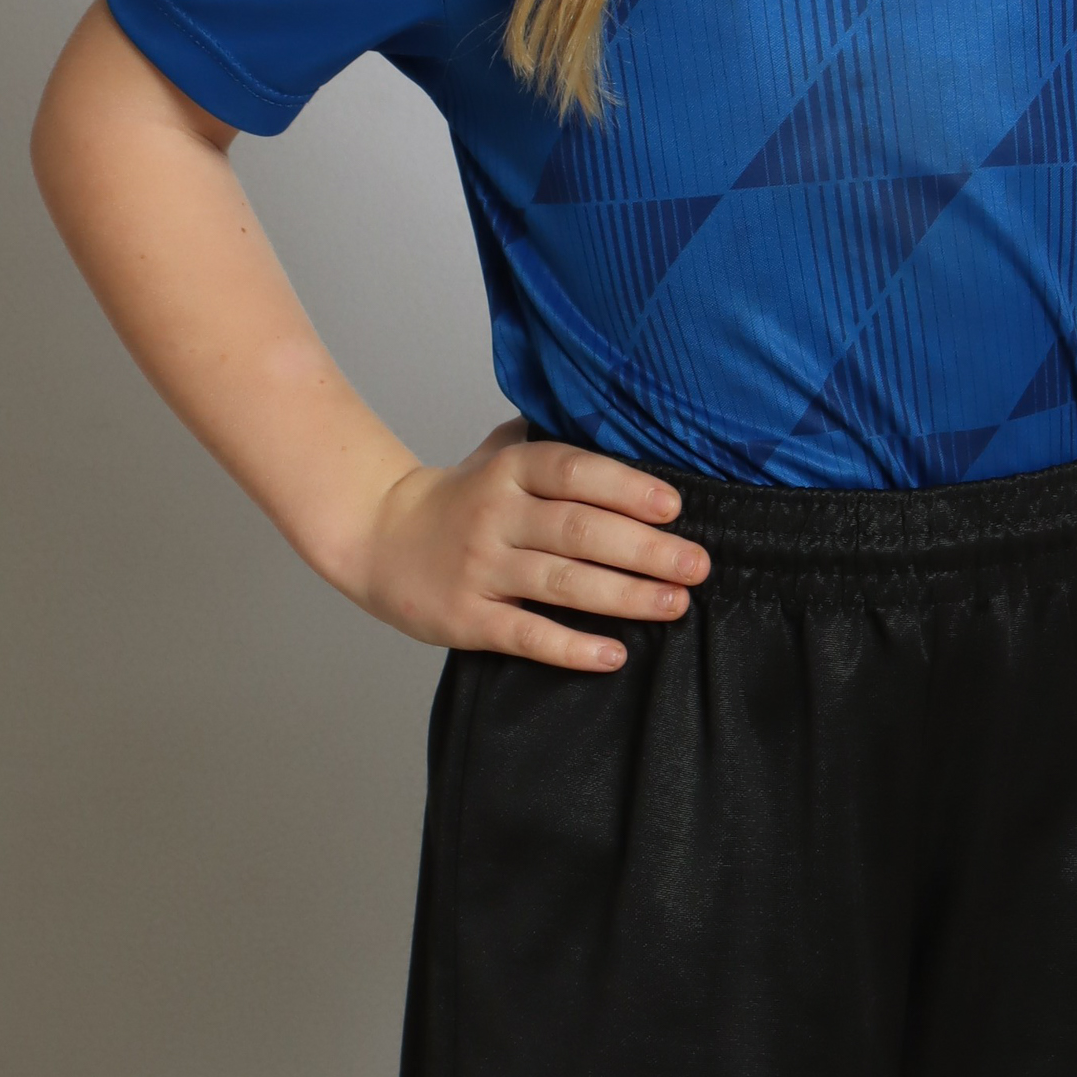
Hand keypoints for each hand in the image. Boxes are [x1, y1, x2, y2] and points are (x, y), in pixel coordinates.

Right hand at [346, 419, 710, 671]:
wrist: (379, 538)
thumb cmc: (459, 497)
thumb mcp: (497, 454)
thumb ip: (551, 439)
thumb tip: (625, 421)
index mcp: (510, 470)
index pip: (574, 471)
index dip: (626, 487)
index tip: (674, 505)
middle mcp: (497, 515)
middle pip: (580, 530)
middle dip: (646, 549)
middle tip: (698, 565)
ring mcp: (481, 568)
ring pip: (562, 583)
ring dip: (625, 595)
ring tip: (675, 604)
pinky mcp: (467, 619)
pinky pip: (526, 635)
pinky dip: (571, 648)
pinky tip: (613, 654)